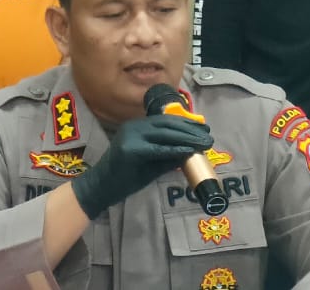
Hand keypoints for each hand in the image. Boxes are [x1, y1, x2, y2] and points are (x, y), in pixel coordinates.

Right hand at [71, 114, 212, 217]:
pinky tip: (188, 151)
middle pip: (167, 124)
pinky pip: (158, 148)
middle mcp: (134, 127)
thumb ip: (168, 155)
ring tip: (204, 143)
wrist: (101, 188)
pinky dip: (175, 149)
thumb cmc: (125, 177)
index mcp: (137, 127)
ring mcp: (131, 136)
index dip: (186, 123)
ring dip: (187, 138)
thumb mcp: (151, 163)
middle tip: (208, 135)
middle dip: (191, 129)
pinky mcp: (130, 149)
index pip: (166, 121)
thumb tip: (190, 151)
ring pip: (165, 134)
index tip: (204, 129)